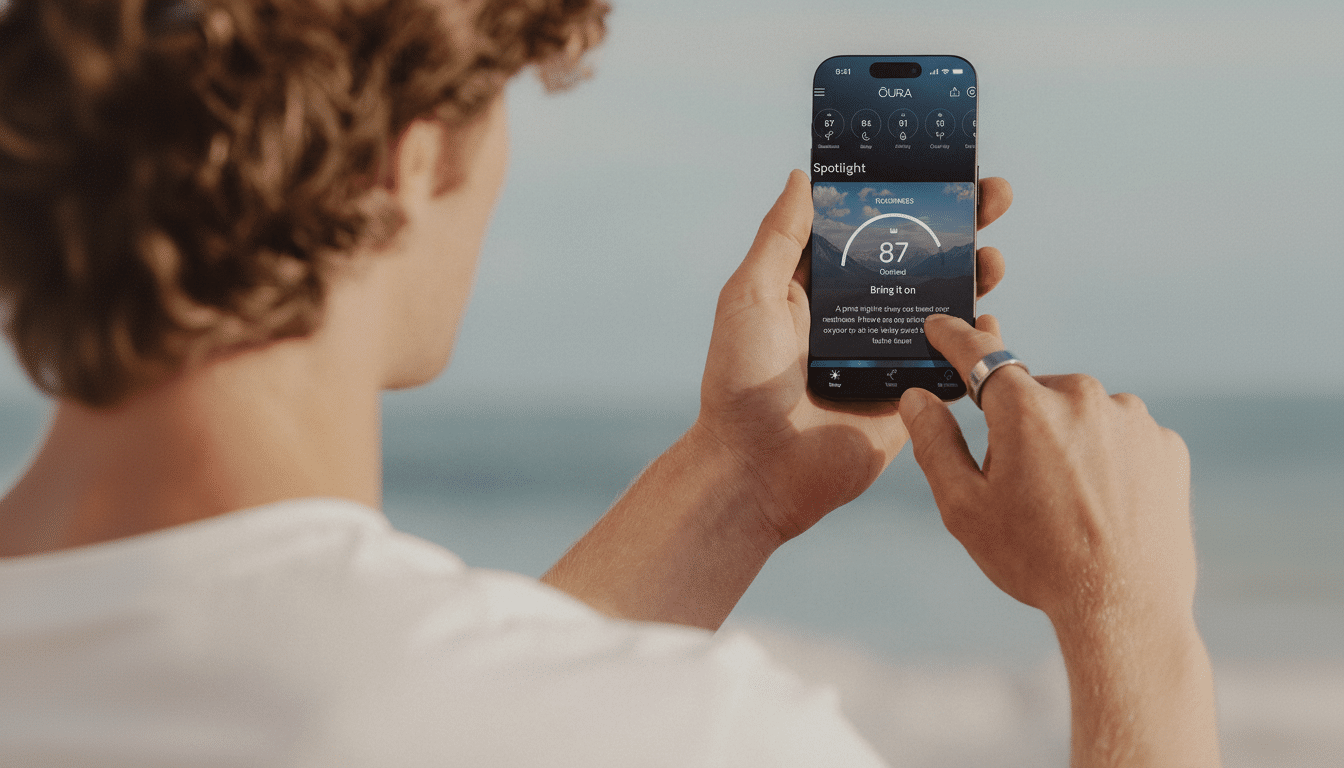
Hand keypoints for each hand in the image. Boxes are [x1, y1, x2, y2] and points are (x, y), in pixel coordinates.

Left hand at [545, 172, 1010, 629]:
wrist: (754, 468)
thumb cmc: (739, 381)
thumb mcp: (750, 295)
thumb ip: (780, 237)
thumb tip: (804, 176)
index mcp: (820, 289)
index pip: (872, 231)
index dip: (907, 200)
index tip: (943, 169)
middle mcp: (857, 318)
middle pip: (918, 263)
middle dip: (959, 228)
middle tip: (994, 196)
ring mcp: (886, 358)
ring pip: (943, 308)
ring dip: (974, 277)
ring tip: (992, 257)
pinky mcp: (908, 400)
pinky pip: (952, 366)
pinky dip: (977, 343)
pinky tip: (991, 320)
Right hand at [898, 314, 1218, 766]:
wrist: (1123, 607)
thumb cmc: (1035, 559)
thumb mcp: (964, 507)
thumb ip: (934, 444)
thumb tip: (916, 398)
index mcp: (1024, 407)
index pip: (978, 355)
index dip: (954, 337)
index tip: (941, 325)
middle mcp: (1082, 396)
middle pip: (1034, 397)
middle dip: (1021, 427)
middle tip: (1022, 488)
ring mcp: (1132, 418)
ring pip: (1082, 416)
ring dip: (1068, 443)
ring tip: (1069, 506)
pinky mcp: (1166, 444)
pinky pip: (1123, 438)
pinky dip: (1110, 461)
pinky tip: (1105, 506)